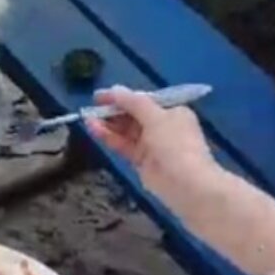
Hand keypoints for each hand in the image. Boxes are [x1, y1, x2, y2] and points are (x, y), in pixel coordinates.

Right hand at [85, 86, 219, 199]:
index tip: (100, 96)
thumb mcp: (156, 117)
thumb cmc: (175, 145)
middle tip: (91, 107)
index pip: (143, 101)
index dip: (122, 97)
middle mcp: (163, 126)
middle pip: (133, 115)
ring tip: (87, 117)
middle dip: (113, 111)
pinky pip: (123, 145)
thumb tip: (115, 89)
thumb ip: (133, 102)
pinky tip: (93, 129)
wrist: (187, 185)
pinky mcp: (142, 161)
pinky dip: (109, 137)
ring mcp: (152, 144)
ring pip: (125, 130)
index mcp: (172, 112)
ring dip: (108, 123)